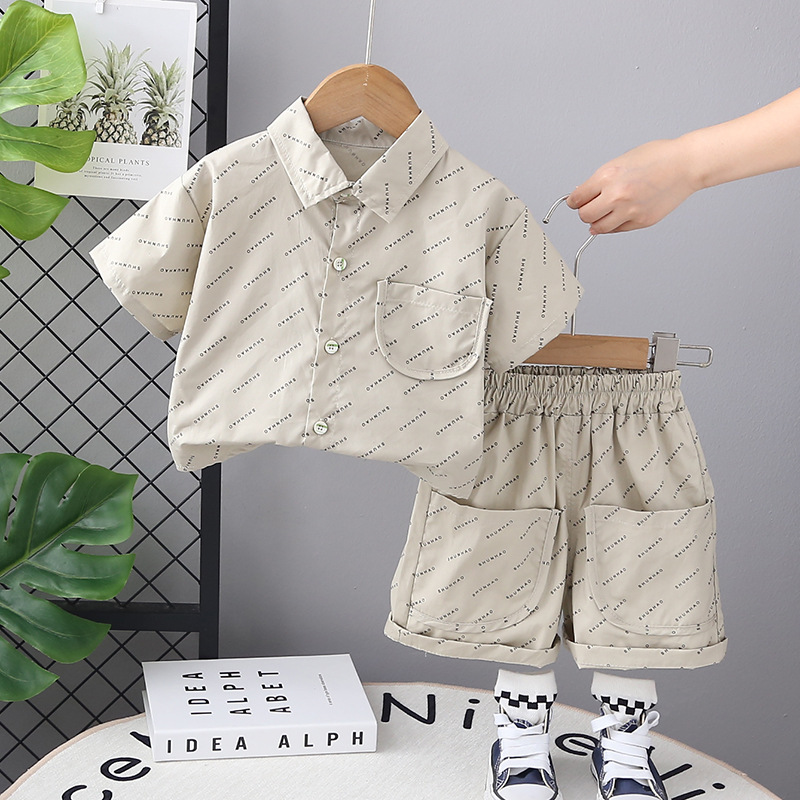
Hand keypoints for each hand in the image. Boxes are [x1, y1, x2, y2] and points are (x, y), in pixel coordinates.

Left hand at [566, 138, 698, 233]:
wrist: (686, 164)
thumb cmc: (658, 158)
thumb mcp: (622, 161)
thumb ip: (601, 180)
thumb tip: (583, 195)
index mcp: (608, 176)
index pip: (577, 199)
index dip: (574, 201)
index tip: (575, 203)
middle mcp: (616, 195)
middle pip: (584, 216)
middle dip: (585, 212)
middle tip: (591, 207)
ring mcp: (629, 211)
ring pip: (598, 228)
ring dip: (597, 222)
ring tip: (605, 213)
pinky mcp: (641, 221)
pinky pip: (617, 230)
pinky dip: (614, 225)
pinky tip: (620, 215)